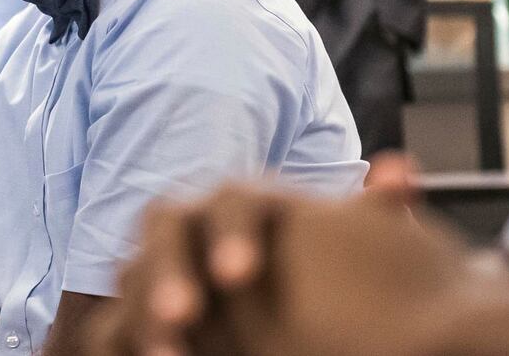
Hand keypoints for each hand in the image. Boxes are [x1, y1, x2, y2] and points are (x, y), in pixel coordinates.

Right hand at [90, 158, 476, 355]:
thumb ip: (370, 216)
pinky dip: (118, 345)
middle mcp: (193, 234)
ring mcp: (158, 278)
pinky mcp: (137, 324)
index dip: (231, 233)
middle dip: (165, 270)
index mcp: (243, 211)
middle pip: (164, 231)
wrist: (280, 310)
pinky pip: (106, 333)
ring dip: (137, 315)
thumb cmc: (319, 280)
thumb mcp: (347, 251)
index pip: (230, 202)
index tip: (243, 275)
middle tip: (182, 314)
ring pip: (127, 282)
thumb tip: (402, 171)